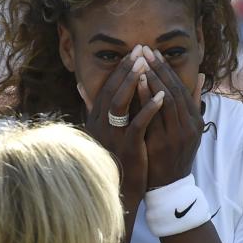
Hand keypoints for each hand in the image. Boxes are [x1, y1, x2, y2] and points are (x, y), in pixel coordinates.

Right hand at [82, 45, 166, 201]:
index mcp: (95, 120)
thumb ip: (91, 108)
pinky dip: (149, 108)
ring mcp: (112, 136)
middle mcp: (100, 126)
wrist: (117, 191)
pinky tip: (162, 96)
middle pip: (112, 90)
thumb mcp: (98, 132)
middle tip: (141, 51)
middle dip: (127, 69)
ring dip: (134, 82)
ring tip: (147, 66)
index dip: (119, 70)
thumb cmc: (110, 160)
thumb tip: (80, 86)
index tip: (132, 54)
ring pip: (120, 103)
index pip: (106, 88)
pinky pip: (137, 124)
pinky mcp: (126, 147)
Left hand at [137, 47, 204, 188]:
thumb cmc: (173, 155)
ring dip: (153, 79)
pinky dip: (148, 97)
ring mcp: (177, 135)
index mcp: (194, 120)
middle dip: (158, 69)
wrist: (168, 186)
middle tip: (144, 50)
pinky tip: (137, 84)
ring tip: (140, 62)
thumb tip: (199, 76)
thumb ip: (192, 103)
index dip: (167, 69)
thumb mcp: (188, 129)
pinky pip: (156, 116)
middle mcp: (189, 126)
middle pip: (174, 90)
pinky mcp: (164, 143)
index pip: (181, 88)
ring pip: (167, 100)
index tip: (153, 53)